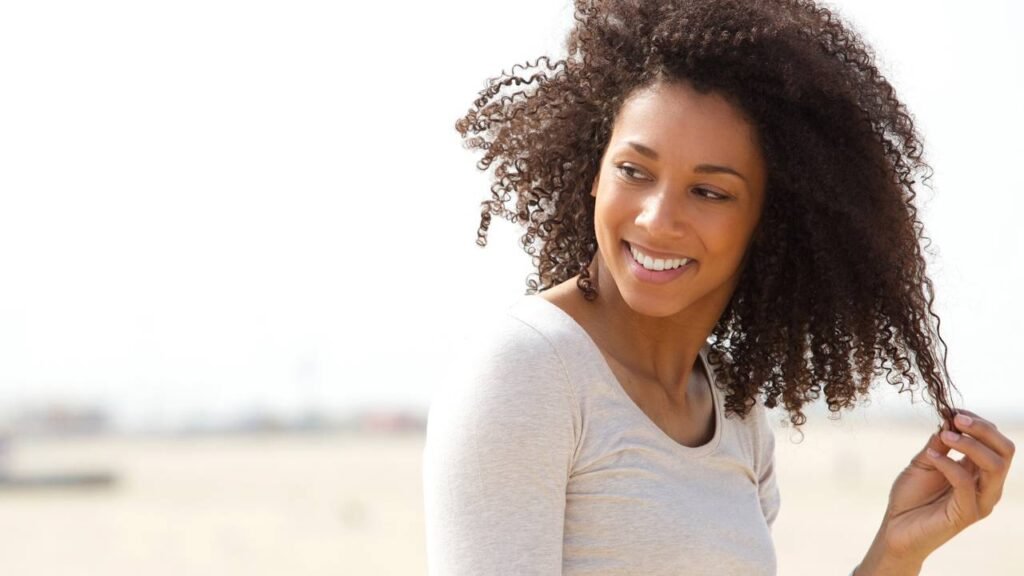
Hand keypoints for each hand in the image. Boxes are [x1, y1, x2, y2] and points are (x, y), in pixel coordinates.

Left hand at [877, 409, 1015, 561]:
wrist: (895, 528)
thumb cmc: (911, 496)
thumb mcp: (925, 461)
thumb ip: (940, 443)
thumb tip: (949, 418)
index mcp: (980, 472)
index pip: (996, 442)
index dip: (979, 423)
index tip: (954, 411)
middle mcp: (987, 486)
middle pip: (1005, 451)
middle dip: (983, 430)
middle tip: (956, 418)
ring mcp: (980, 501)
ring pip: (994, 466)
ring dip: (970, 445)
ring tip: (945, 434)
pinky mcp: (966, 514)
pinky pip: (966, 483)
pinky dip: (949, 464)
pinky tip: (931, 456)